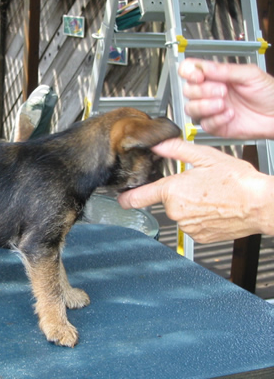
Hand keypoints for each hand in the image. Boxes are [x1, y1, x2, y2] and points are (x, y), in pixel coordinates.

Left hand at [117, 138, 273, 242]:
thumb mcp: (205, 157)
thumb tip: (158, 145)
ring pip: (181, 213)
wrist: (260, 205)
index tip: (122, 198)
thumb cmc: (237, 181)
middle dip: (178, 194)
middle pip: (166, 201)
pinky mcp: (199, 236)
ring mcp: (187, 226)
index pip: (138, 197)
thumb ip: (176, 150)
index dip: (127, 198)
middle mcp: (176, 211)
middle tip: (200, 186)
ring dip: (190, 206)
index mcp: (173, 191)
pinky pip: (192, 225)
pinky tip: (214, 208)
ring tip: (211, 197)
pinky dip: (200, 217)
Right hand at [179, 59, 273, 138]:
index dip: (188, 72)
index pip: (189, 69)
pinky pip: (204, 124)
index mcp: (216, 76)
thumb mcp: (250, 75)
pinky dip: (217, 119)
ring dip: (205, 106)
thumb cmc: (269, 93)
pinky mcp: (215, 125)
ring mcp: (210, 109)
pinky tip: (230, 114)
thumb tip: (204, 66)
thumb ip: (226, 70)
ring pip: (191, 108)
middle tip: (222, 90)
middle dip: (203, 90)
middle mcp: (209, 92)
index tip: (199, 76)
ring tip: (224, 104)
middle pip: (187, 90)